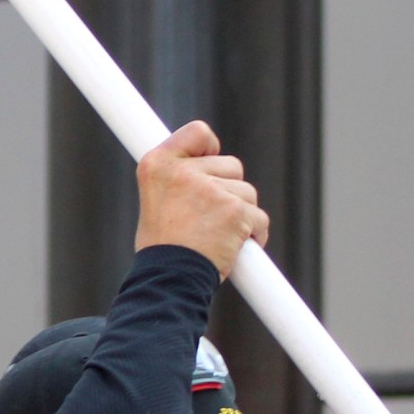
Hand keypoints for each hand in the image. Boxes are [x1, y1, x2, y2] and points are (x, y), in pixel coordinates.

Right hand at [134, 121, 268, 277]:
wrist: (167, 280)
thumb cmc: (161, 247)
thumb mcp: (155, 199)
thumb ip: (179, 177)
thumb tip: (208, 157)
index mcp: (157, 164)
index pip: (197, 132)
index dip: (209, 146)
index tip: (210, 158)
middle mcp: (182, 172)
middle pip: (230, 165)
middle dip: (228, 191)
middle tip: (208, 218)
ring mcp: (211, 190)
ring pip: (247, 193)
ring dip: (241, 215)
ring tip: (217, 237)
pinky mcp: (235, 211)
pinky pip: (259, 217)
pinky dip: (254, 234)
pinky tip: (234, 248)